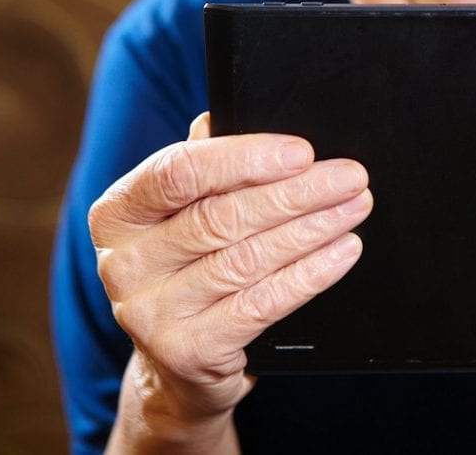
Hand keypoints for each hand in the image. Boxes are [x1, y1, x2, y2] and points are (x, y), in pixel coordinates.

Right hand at [89, 113, 371, 452]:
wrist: (179, 360)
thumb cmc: (190, 267)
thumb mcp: (184, 212)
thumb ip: (205, 166)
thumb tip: (231, 114)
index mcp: (120, 212)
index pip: (180, 172)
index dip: (245, 158)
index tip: (302, 151)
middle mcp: (124, 263)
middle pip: (223, 216)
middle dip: (298, 193)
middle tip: (350, 177)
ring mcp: (149, 313)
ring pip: (247, 259)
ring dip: (313, 229)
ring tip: (355, 208)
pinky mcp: (187, 350)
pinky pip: (262, 304)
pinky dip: (310, 274)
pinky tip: (342, 252)